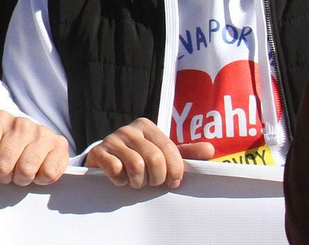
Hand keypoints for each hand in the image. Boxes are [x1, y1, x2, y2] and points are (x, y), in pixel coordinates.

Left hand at [0, 111, 69, 186]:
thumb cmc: (4, 144)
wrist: (36, 141)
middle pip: (2, 165)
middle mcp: (21, 122)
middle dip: (3, 175)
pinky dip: (40, 179)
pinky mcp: (60, 145)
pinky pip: (47, 174)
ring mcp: (42, 132)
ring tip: (21, 172)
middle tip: (8, 172)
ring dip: (22, 179)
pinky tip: (38, 170)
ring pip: (25, 171)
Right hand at [84, 118, 214, 188]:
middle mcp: (129, 130)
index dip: (175, 171)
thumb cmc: (139, 158)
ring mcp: (111, 139)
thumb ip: (185, 153)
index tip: (172, 183)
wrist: (106, 161)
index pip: (170, 150)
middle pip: (154, 159)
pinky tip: (121, 179)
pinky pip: (116, 170)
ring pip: (136, 166)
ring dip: (139, 182)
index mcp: (146, 126)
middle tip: (152, 182)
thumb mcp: (162, 154)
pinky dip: (121, 180)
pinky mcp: (98, 152)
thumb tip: (210, 149)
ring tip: (137, 181)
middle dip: (156, 178)